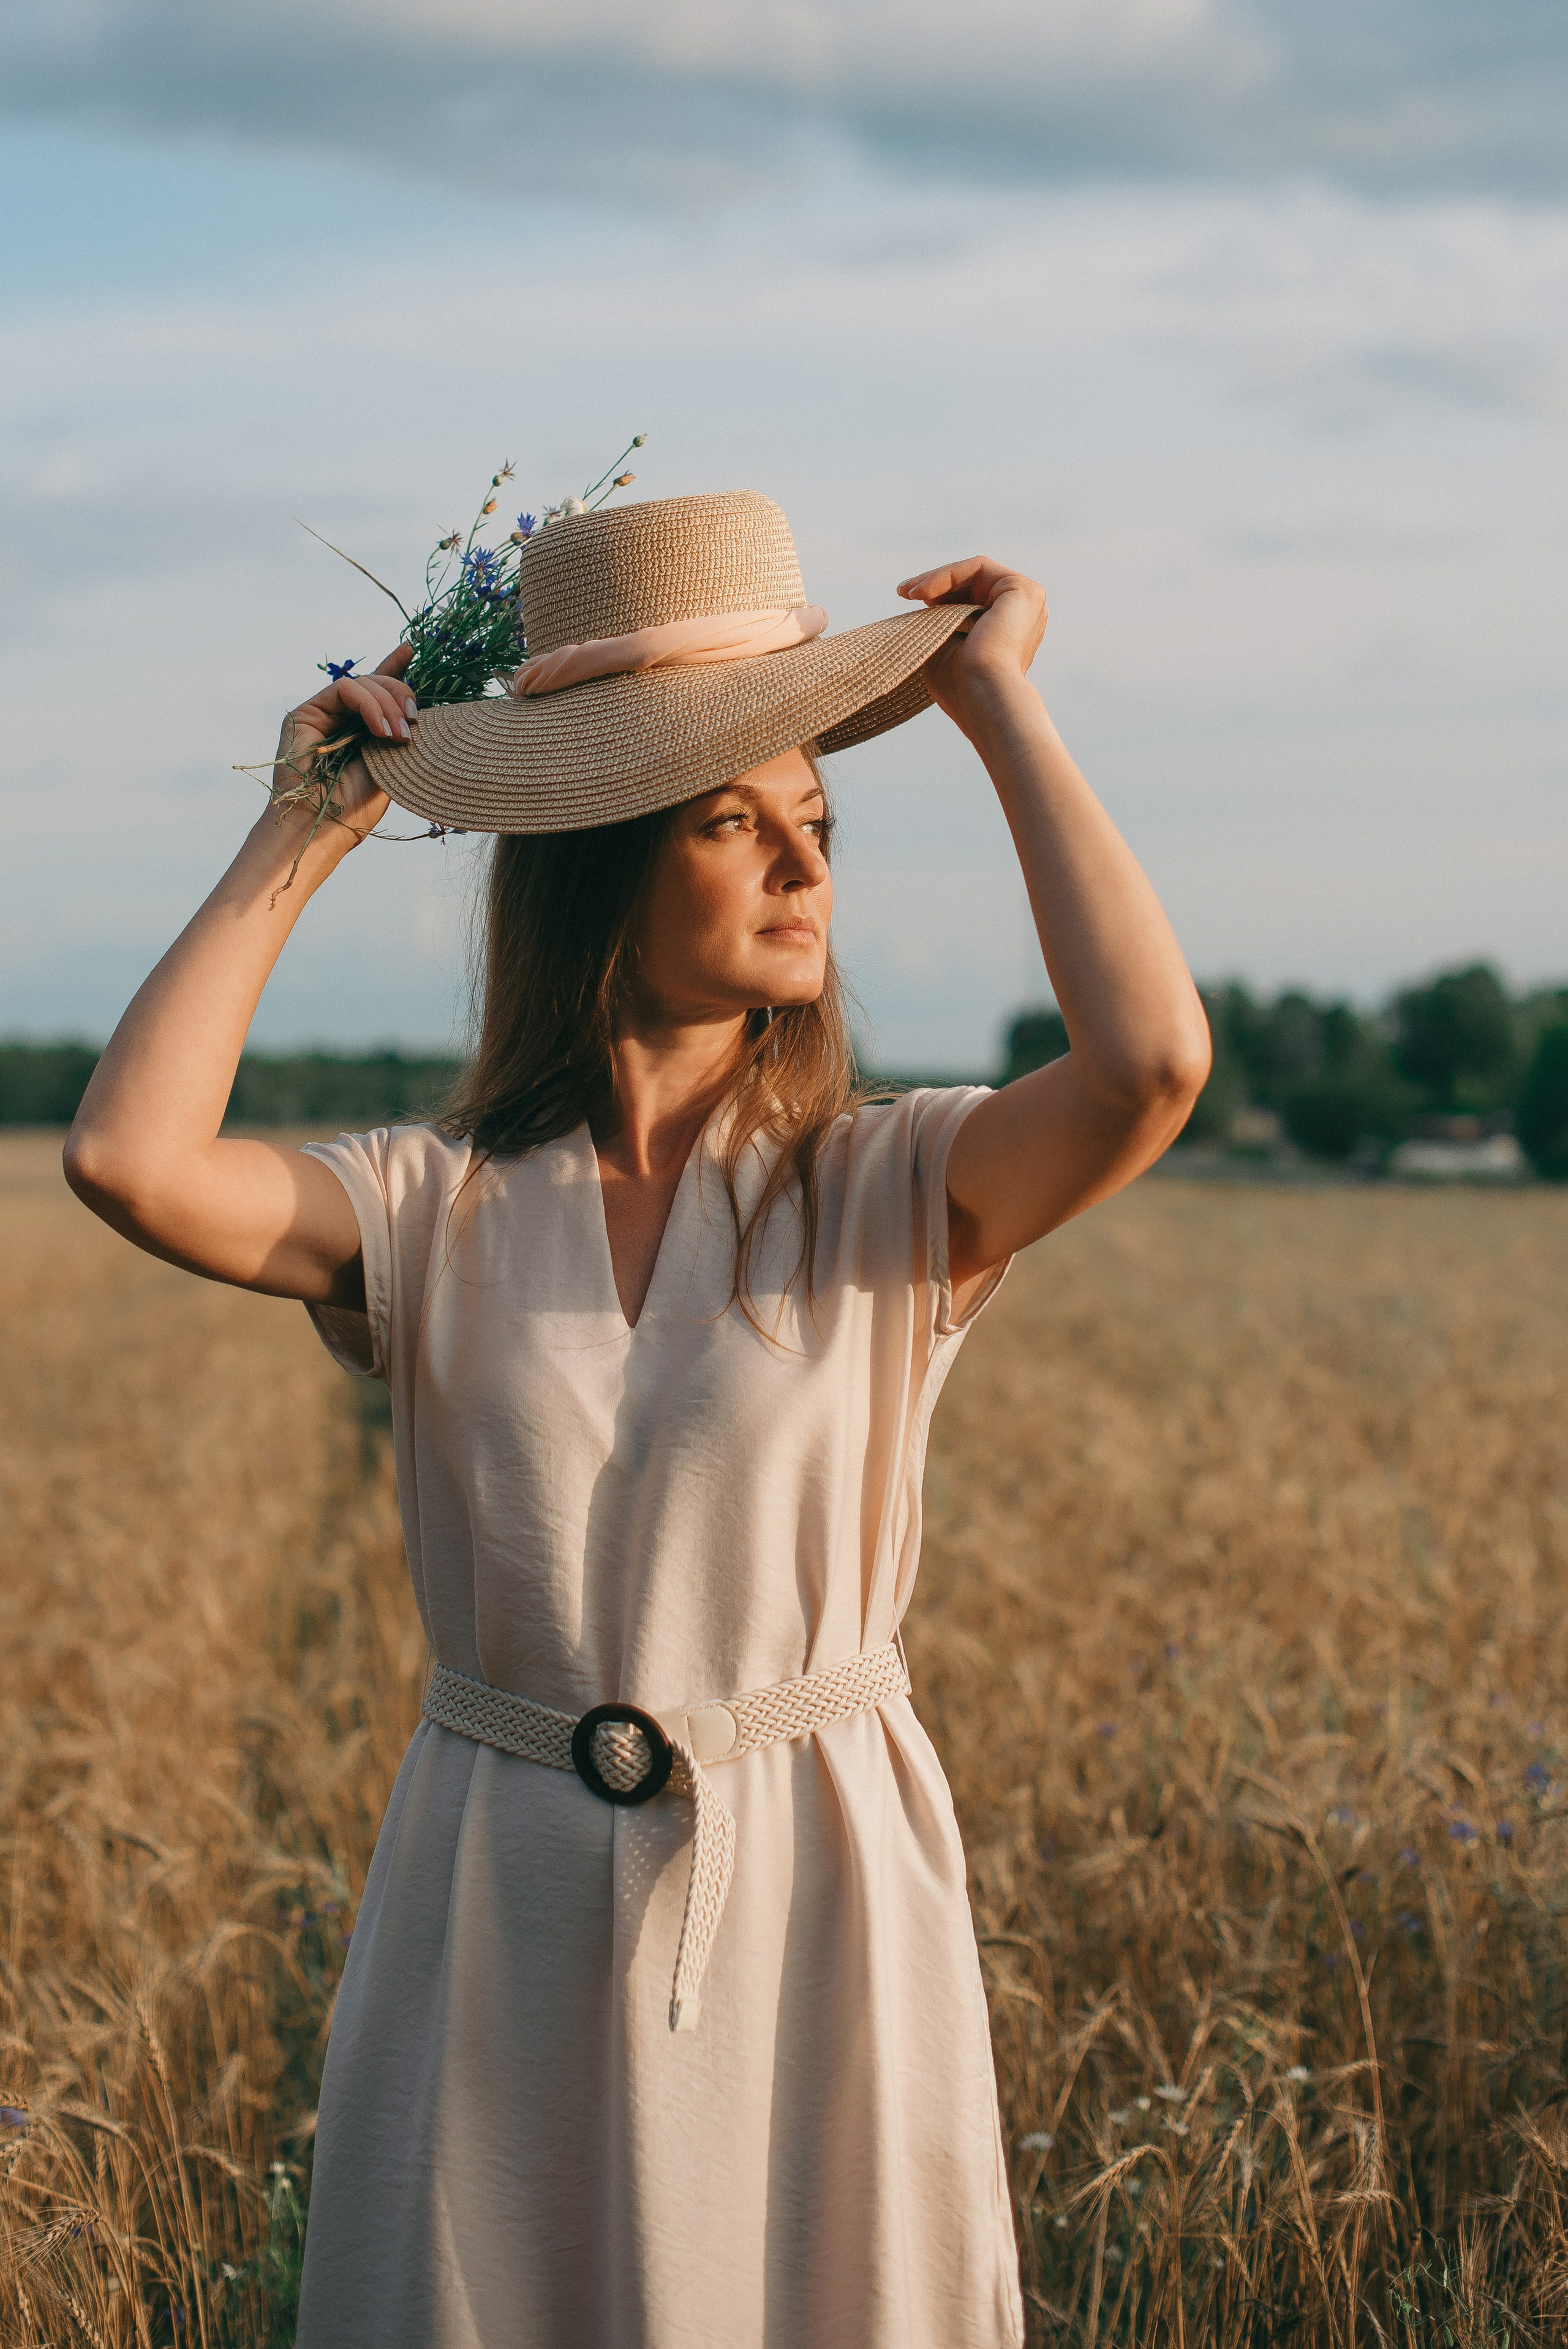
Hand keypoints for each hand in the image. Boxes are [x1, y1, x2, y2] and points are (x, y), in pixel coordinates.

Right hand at [270, 643, 416, 840]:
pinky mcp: (306, 713)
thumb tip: (414, 707)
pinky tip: (380, 728)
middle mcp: (341, 720)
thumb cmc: (358, 807)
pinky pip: (345, 689)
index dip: (393, 669)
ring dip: (388, 703)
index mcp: (362, 732)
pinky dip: (369, 704)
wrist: (324, 827)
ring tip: (397, 735)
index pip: (378, 693)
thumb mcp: (392, 764)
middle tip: (413, 722)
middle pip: (376, 684)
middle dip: (400, 695)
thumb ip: (398, 731)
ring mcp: (323, 715)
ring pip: (363, 684)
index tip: (410, 649)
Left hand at [897, 557, 1047, 731]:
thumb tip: (922, 599)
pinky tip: (923, 592)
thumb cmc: (960, 685)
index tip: (906, 598)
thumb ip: (940, 622)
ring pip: (975, 573)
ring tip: (908, 593)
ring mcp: (1027, 601)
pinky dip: (948, 575)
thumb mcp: (944, 646)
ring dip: (937, 578)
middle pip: (974, 584)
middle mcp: (1023, 616)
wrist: (982, 696)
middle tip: (903, 591)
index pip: (972, 601)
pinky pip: (979, 568)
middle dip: (935, 584)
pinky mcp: (1022, 589)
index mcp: (1009, 633)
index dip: (939, 596)